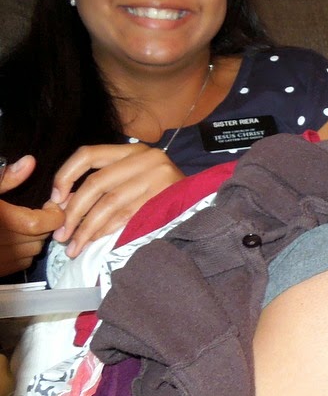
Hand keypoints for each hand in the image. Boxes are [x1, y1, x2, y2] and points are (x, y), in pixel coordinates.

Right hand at [0, 156, 64, 275]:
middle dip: (44, 224)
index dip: (54, 214)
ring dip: (33, 239)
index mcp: (2, 222)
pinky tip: (10, 239)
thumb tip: (30, 162)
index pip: (42, 223)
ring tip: (23, 225)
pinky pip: (18, 264)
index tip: (50, 204)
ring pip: (31, 253)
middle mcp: (2, 245)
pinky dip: (21, 253)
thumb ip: (5, 179)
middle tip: (38, 212)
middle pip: (40, 238)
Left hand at [51, 143, 185, 257]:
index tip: (56, 199)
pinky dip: (106, 231)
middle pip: (96, 183)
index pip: (88, 154)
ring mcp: (157, 176)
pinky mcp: (164, 196)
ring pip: (109, 202)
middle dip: (74, 212)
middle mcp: (145, 157)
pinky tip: (95, 242)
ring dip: (86, 228)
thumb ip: (104, 183)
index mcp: (132, 149)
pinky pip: (125, 216)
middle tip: (61, 235)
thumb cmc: (162, 192)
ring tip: (73, 246)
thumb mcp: (134, 177)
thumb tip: (61, 204)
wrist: (204, 201)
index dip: (65, 176)